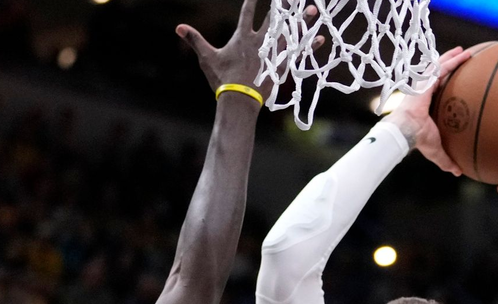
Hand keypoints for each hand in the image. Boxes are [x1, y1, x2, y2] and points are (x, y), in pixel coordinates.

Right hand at [176, 0, 323, 101]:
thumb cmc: (222, 79)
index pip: (247, 12)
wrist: (239, 99)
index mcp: (243, 37)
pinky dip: (309, 46)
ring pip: (290, 33)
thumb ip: (195, 40)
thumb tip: (178, 27)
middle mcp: (260, 42)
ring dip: (302, 21)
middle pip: (275, 18)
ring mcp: (272, 53)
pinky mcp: (282, 66)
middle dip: (283, 5)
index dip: (252, 0)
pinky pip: (298, 53)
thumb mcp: (207, 58)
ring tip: (313, 9)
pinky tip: (320, 38)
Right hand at [385, 47, 471, 174]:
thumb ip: (447, 159)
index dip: (445, 84)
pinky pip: (441, 67)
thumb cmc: (417, 140)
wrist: (405, 131)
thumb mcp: (436, 150)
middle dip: (449, 65)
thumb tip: (458, 172)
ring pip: (439, 67)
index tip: (456, 80)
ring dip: (452, 58)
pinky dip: (452, 60)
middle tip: (462, 59)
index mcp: (425, 105)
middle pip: (438, 75)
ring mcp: (423, 86)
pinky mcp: (424, 82)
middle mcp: (423, 93)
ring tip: (464, 51)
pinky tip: (463, 54)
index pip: (436, 91)